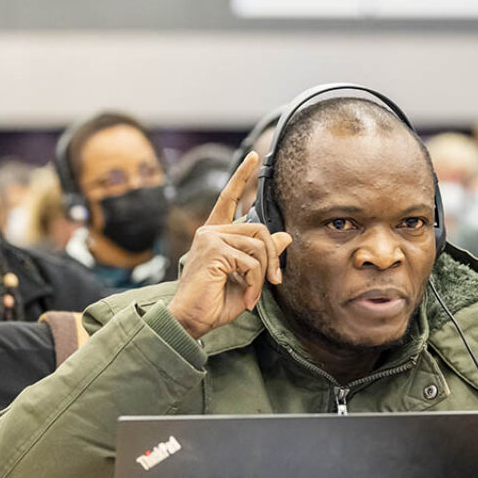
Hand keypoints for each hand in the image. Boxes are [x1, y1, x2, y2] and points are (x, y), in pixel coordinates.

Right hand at [167, 152, 291, 338]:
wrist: (192, 321)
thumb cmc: (215, 303)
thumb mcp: (248, 277)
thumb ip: (264, 256)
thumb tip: (286, 236)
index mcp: (215, 235)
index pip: (229, 199)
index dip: (242, 176)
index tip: (254, 156)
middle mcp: (210, 232)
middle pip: (259, 228)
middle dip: (273, 256)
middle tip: (275, 281)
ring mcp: (210, 239)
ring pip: (259, 246)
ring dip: (264, 275)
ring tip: (256, 294)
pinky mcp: (214, 250)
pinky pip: (252, 261)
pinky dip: (257, 283)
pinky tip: (249, 297)